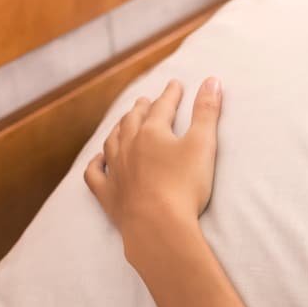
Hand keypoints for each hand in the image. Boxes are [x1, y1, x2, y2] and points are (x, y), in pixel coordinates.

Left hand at [84, 76, 222, 247]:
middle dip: (141, 109)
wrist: (157, 226)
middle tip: (145, 101)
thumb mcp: (203, 145)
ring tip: (123, 122)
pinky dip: (96, 163)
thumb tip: (212, 80)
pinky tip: (98, 159)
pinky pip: (95, 174)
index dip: (170, 95)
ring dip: (119, 129)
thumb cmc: (184, 186)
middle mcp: (128, 146)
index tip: (175, 85)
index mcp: (152, 133)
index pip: (162, 107)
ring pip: (112, 141)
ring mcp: (115, 170)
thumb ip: (207, 112)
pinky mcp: (108, 194)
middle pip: (133, 121)